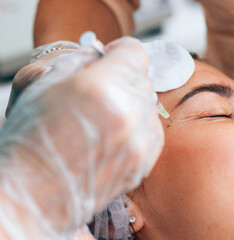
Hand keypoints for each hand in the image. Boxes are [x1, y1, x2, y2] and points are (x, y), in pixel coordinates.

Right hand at [0, 37, 163, 238]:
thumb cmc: (31, 140)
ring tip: (105, 115)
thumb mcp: (44, 82)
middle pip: (144, 78)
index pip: (135, 52)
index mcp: (104, 87)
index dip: (120, 51)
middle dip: (124, 77)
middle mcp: (129, 113)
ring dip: (132, 102)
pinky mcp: (144, 162)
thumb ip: (81, 60)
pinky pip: (153, 131)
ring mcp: (140, 142)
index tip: (110, 58)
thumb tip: (103, 54)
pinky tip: (115, 132)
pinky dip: (139, 126)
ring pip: (150, 105)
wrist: (32, 194)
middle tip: (102, 88)